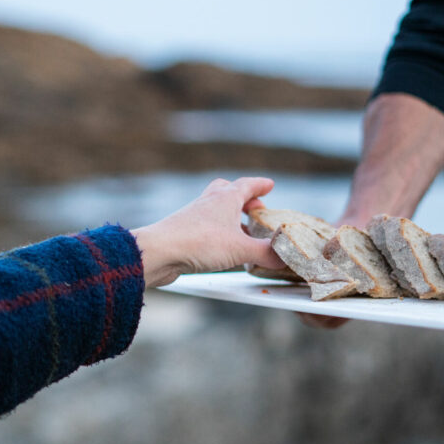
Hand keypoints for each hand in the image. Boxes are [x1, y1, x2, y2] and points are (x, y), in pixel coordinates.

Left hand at [131, 177, 284, 287]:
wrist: (159, 252)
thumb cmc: (199, 243)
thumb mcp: (240, 250)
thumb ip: (265, 254)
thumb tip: (285, 258)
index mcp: (225, 198)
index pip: (247, 185)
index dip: (260, 185)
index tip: (269, 185)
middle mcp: (209, 202)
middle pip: (228, 192)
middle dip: (244, 199)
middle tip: (256, 208)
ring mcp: (194, 216)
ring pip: (216, 210)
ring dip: (231, 217)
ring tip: (242, 232)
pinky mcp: (184, 232)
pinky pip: (206, 226)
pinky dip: (218, 231)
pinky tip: (222, 247)